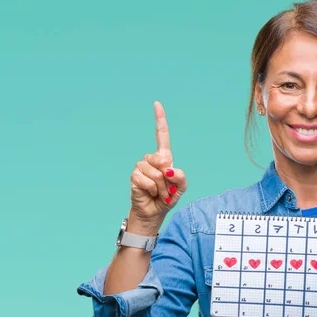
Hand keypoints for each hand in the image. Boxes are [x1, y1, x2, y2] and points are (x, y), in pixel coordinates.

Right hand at [129, 101, 187, 230]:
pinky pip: (146, 179)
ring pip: (155, 172)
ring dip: (161, 187)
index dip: (159, 119)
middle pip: (162, 159)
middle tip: (167, 189)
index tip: (157, 104)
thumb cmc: (168, 198)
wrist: (154, 213)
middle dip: (168, 178)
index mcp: (163, 158)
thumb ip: (180, 176)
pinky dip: (152, 189)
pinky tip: (150, 193)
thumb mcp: (181, 187)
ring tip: (159, 193)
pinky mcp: (134, 177)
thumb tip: (167, 168)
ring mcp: (141, 167)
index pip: (161, 135)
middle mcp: (151, 159)